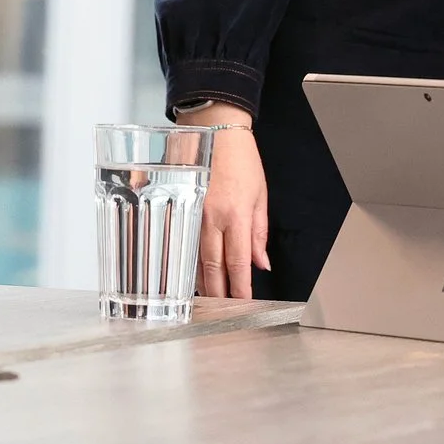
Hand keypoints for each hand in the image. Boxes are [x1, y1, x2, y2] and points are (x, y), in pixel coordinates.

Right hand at [188, 115, 269, 298]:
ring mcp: (193, 215)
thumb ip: (259, 232)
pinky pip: (186, 245)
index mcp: (235, 214)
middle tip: (225, 310)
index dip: (241, 286)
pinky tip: (194, 276)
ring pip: (197, 259)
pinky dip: (191, 264)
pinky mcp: (182, 210)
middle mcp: (212, 218)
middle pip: (214, 266)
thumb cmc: (241, 160)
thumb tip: (261, 263)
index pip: (238, 261)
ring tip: (210, 301)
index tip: (245, 302)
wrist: (215, 133)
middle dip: (220, 293)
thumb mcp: (260, 195)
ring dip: (203, 283)